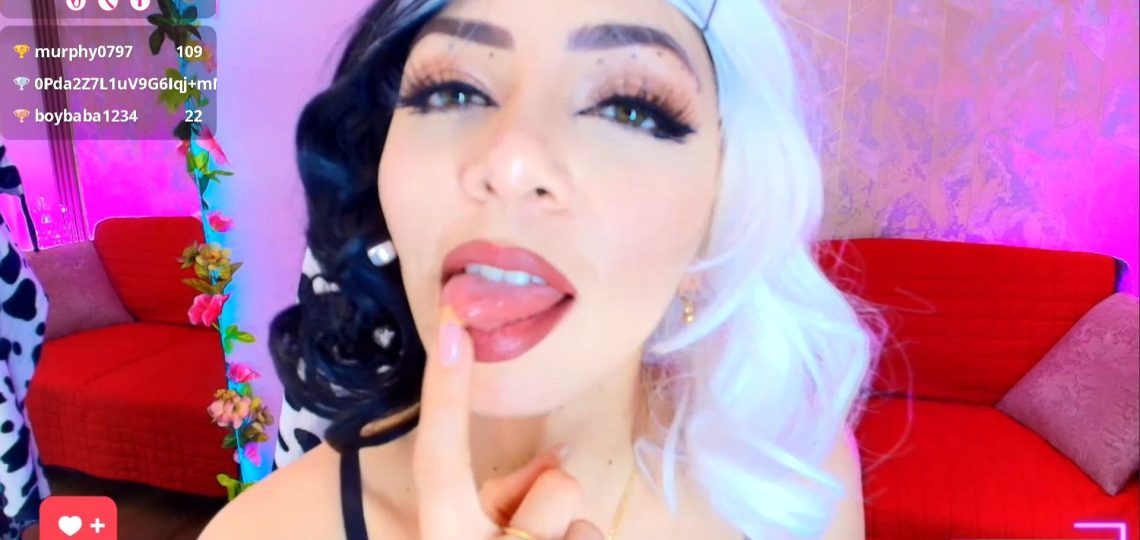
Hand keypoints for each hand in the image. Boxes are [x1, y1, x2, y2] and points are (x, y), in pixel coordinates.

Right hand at [413, 306, 604, 539]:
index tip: (454, 324)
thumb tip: (556, 455)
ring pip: (584, 521)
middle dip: (555, 499)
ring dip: (569, 535)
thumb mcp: (470, 534)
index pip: (438, 459)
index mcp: (443, 536)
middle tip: (531, 532)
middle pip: (556, 488)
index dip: (445, 390)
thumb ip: (505, 493)